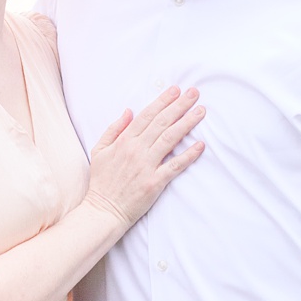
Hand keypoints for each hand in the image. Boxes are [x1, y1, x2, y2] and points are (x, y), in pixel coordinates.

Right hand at [82, 87, 205, 225]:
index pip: (147, 116)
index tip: (175, 90)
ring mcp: (147, 166)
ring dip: (187, 123)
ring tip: (200, 111)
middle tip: (194, 93)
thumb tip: (129, 111)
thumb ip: (114, 129)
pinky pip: (175, 166)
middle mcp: (137, 150)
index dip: (162, 101)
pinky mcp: (155, 182)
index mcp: (124, 141)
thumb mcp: (99, 149)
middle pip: (162, 123)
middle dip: (179, 106)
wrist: (104, 210)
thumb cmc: (101, 181)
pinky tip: (200, 145)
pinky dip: (188, 155)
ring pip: (170, 139)